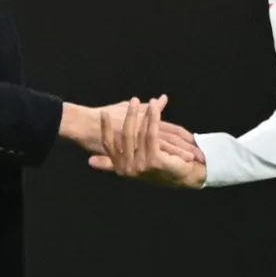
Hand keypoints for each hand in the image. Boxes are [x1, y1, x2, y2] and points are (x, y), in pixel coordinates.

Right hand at [90, 96, 206, 187]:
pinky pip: (152, 135)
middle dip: (129, 116)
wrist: (184, 177)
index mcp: (120, 166)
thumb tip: (91, 160)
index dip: (105, 128)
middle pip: (125, 136)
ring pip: (140, 133)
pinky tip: (154, 107)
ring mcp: (140, 165)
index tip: (103, 112)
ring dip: (143, 114)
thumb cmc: (162, 165)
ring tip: (147, 101)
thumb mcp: (137, 155)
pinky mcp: (154, 161)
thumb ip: (120, 153)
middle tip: (133, 100)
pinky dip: (153, 119)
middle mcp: (128, 168)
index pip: (108, 145)